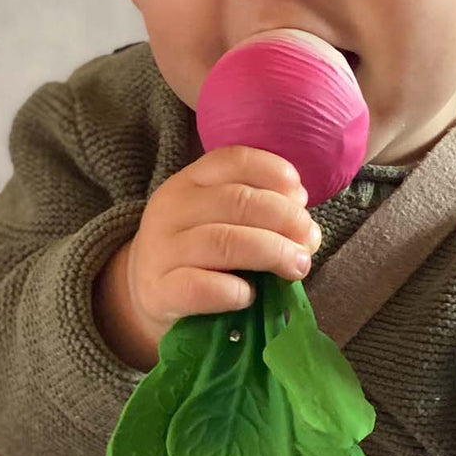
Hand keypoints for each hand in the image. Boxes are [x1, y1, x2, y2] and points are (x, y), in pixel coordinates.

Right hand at [125, 146, 321, 341]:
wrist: (147, 294)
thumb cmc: (199, 254)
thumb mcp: (219, 219)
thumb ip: (259, 214)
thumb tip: (307, 231)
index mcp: (190, 181)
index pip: (235, 160)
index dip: (276, 173)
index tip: (301, 198)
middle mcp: (172, 208)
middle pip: (238, 201)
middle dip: (286, 219)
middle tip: (309, 241)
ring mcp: (162, 250)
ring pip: (225, 241)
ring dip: (273, 252)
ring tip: (297, 266)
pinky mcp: (159, 292)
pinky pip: (202, 288)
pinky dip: (236, 291)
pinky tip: (250, 295)